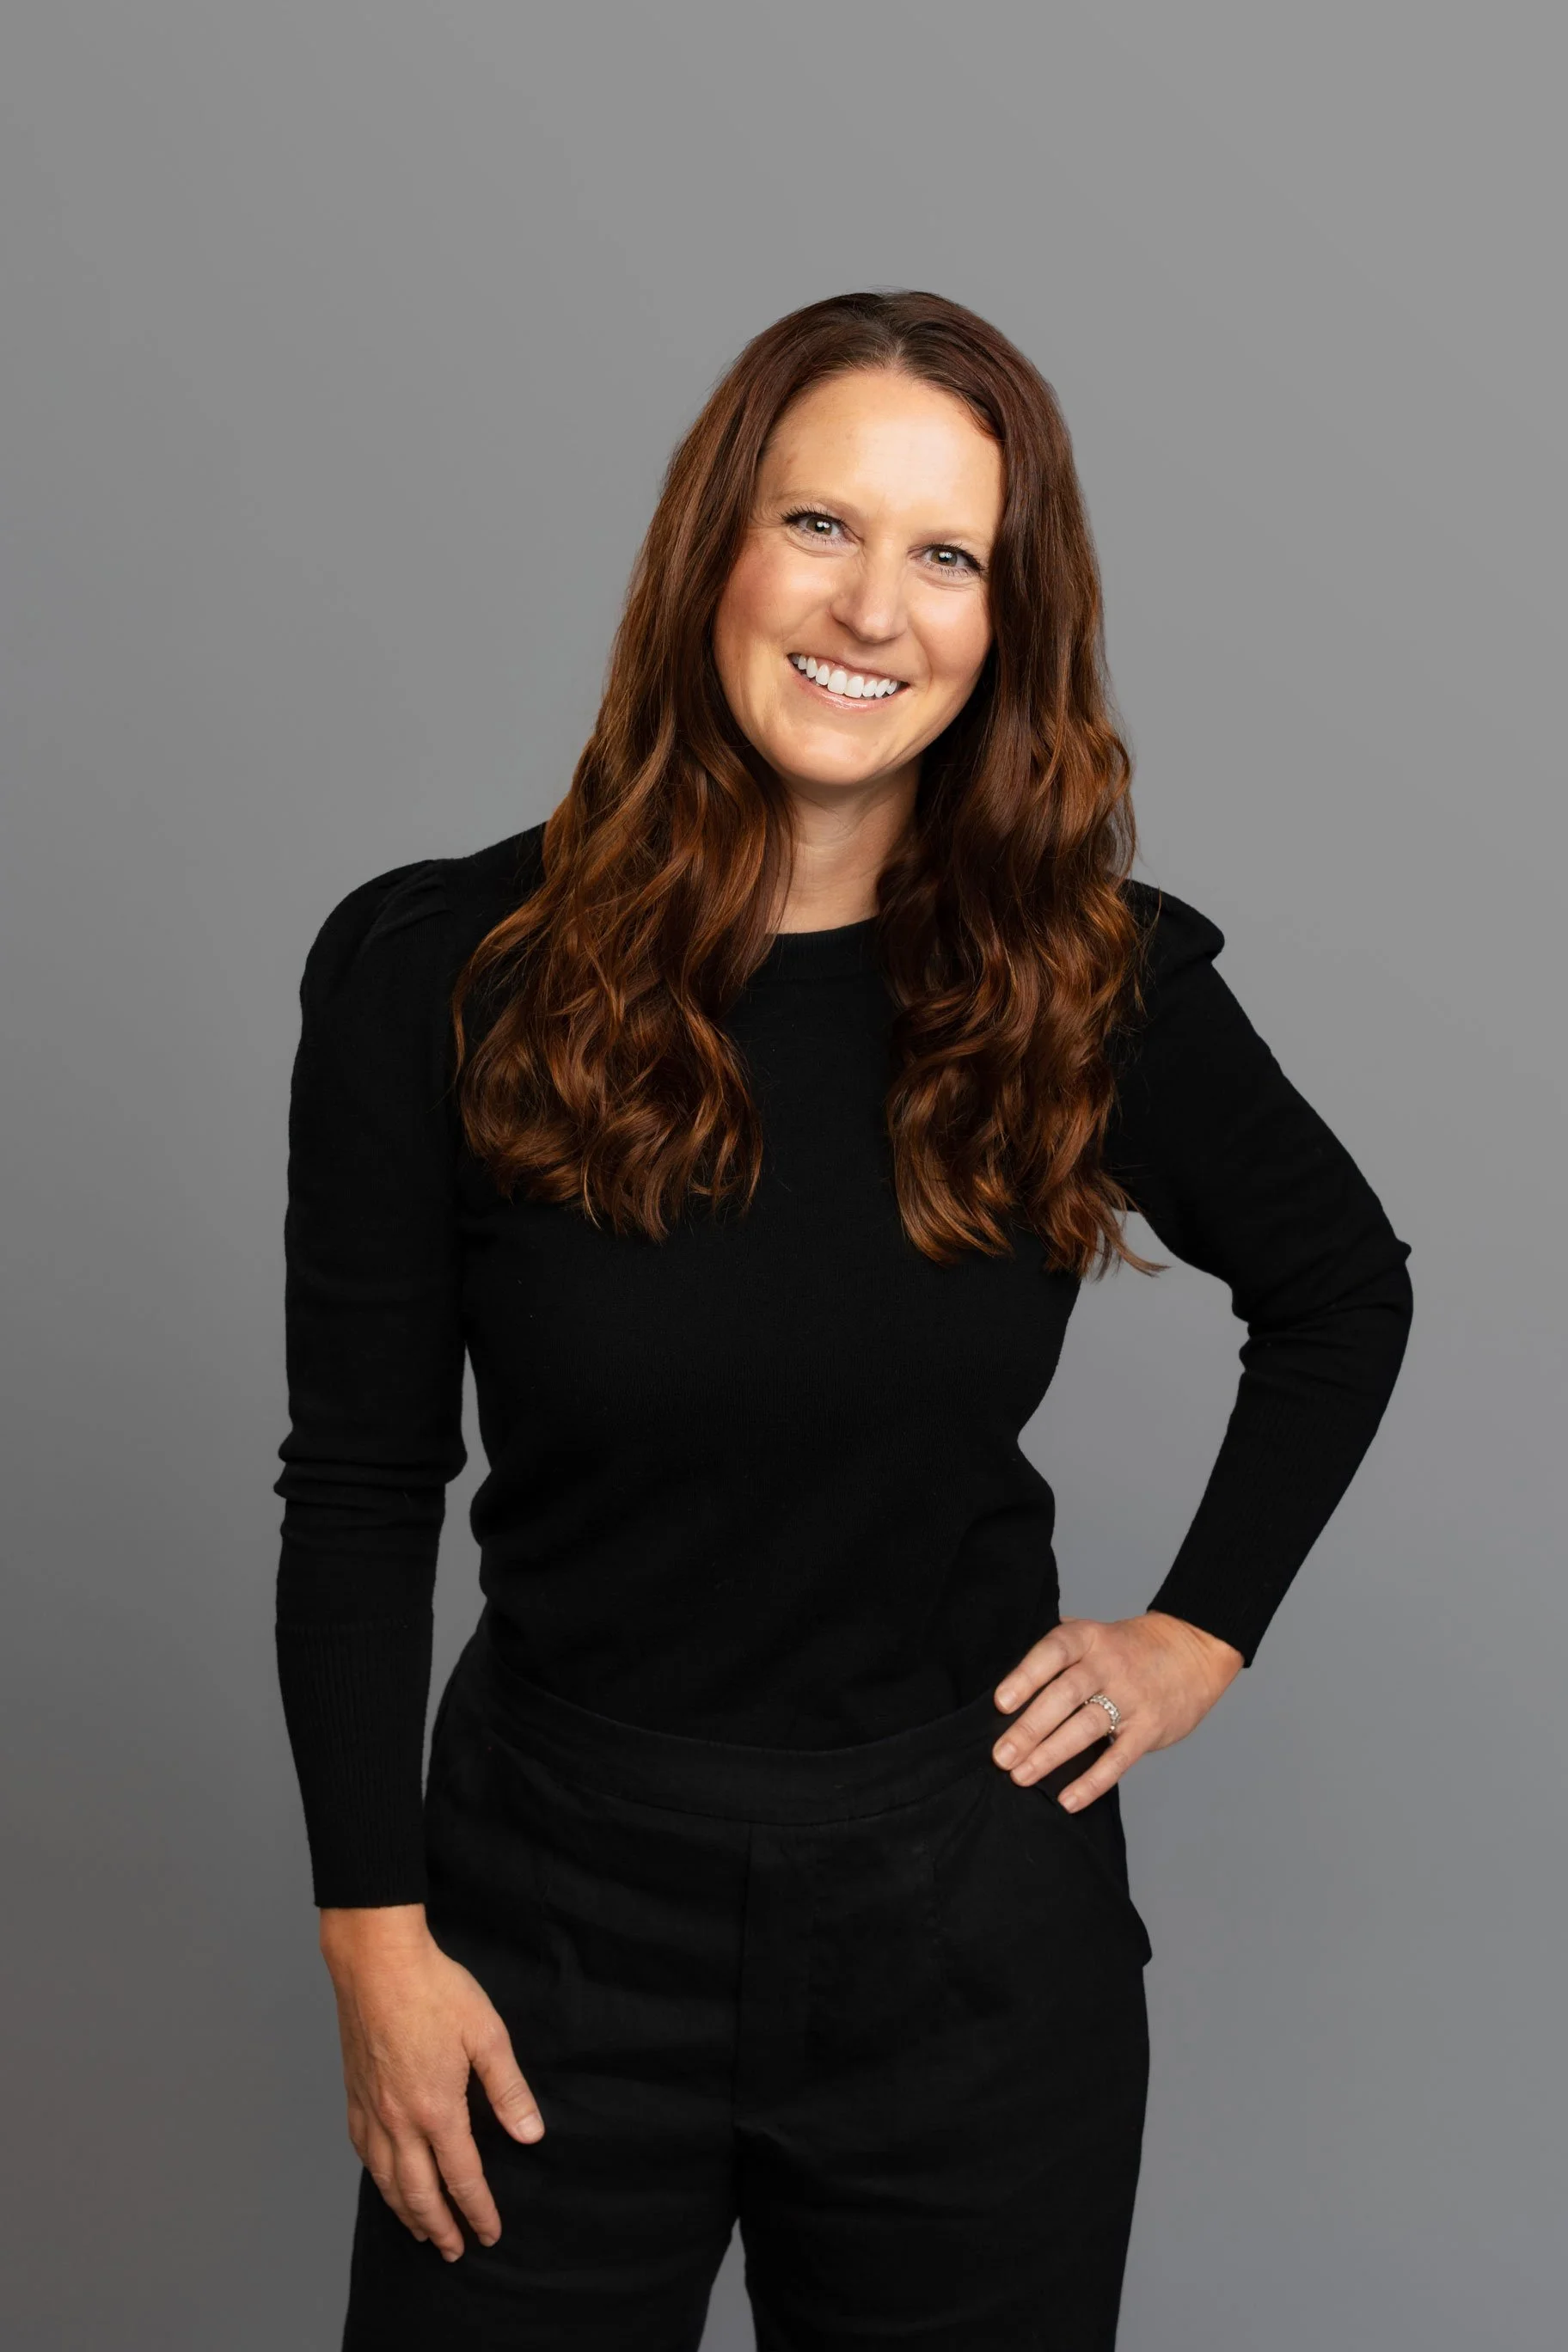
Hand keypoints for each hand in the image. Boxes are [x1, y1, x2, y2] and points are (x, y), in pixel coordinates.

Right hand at [319, 1907, 545, 2261]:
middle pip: (419, 2192)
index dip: (478, 2210)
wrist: (377, 1961)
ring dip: (406, 2212)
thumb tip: (531, 2135)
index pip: (462, 2178)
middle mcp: (398, 2120)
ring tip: (422, 2232)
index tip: (490, 2234)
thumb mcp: (486, 2034)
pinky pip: (363, 2152)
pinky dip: (376, 2179)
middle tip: (455, 2251)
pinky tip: (384, 2182)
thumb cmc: (435, 1990)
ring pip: (386, 2180)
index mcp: (436, 2109)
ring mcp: (371, 2109)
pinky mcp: (353, 2094)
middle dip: (440, 2227)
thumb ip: (508, 2090)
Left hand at [990, 1610, 1243, 1809]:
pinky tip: (1067, 1800)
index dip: (1026, 1676)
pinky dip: (1092, 1782)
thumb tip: (1004, 1664)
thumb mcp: (1094, 1633)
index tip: (1000, 1703)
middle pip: (1065, 1695)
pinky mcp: (1150, 1728)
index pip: (1053, 1652)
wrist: (1193, 1651)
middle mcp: (1109, 1665)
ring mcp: (1132, 1697)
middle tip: (1001, 1755)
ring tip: (1020, 1776)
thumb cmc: (1129, 1647)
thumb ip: (1057, 1647)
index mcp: (1089, 1637)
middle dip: (1030, 1728)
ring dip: (1051, 1755)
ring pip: (1087, 1728)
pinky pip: (1118, 1759)